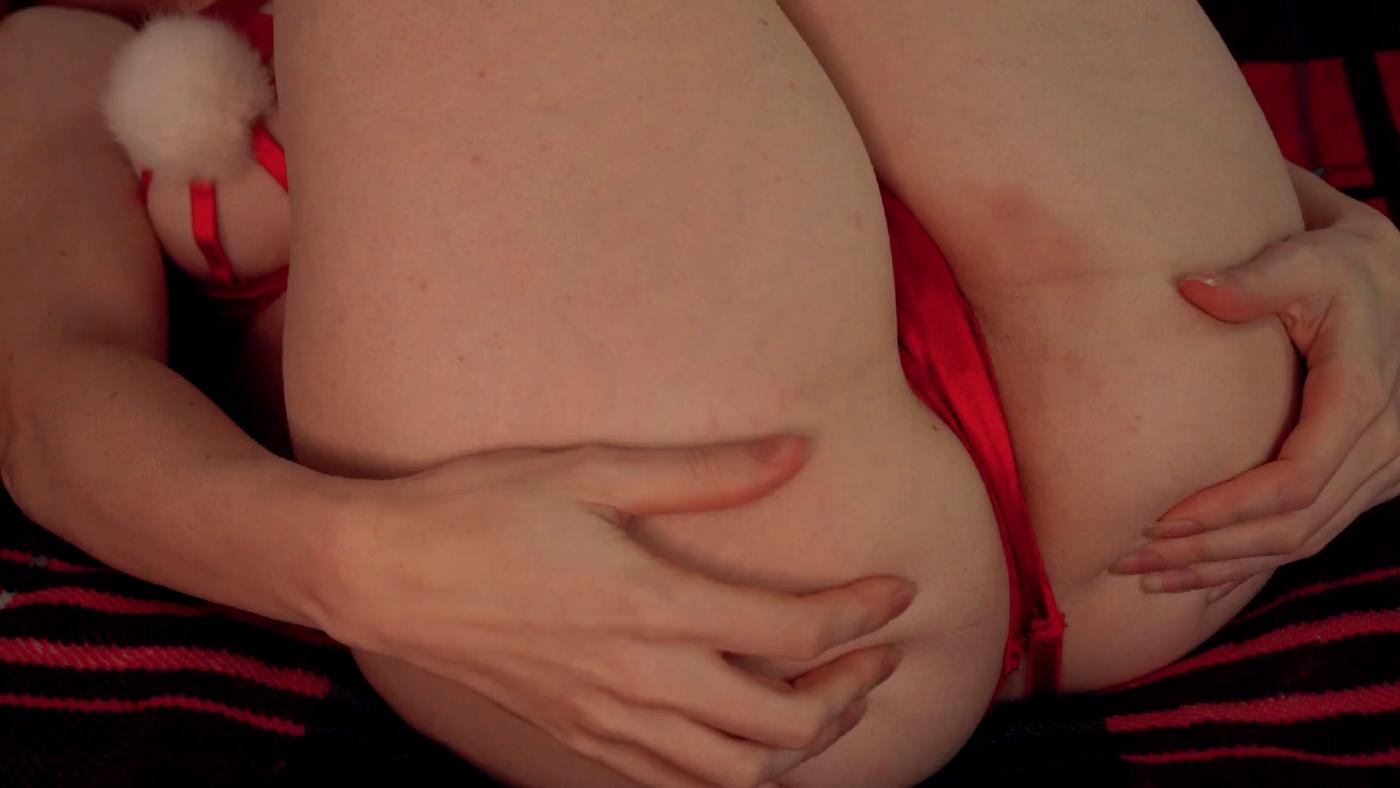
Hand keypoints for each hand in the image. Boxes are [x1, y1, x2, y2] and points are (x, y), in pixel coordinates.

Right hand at [316, 436, 913, 787]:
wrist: (383, 576)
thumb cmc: (481, 510)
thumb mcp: (593, 471)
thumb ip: (705, 473)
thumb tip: (798, 450)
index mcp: (654, 608)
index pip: (797, 632)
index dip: (863, 615)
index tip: (898, 589)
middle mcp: (642, 682)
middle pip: (786, 723)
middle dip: (853, 691)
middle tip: (879, 651)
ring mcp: (609, 722)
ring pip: (739, 774)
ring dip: (804, 744)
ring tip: (830, 698)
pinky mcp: (579, 739)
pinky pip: (679, 785)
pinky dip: (735, 774)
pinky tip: (748, 737)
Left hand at [1112, 164, 1399, 600]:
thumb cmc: (1344, 265)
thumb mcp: (1307, 259)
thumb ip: (1255, 278)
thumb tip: (1191, 287)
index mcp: (1362, 396)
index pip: (1294, 479)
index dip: (1226, 509)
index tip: (1158, 520)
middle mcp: (1385, 444)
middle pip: (1293, 525)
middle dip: (1209, 550)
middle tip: (1131, 560)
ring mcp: (1385, 469)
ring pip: (1302, 541)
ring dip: (1225, 565)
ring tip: (1150, 576)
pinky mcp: (1373, 479)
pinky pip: (1314, 535)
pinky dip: (1254, 560)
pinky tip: (1200, 579)